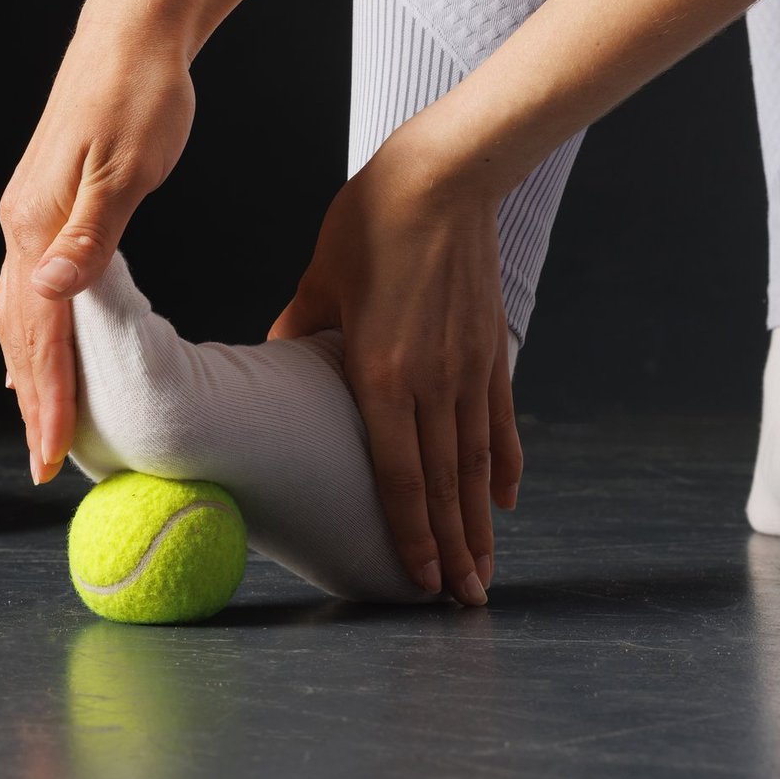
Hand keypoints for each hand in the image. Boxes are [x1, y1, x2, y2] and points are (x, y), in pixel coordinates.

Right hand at [0, 9, 194, 482]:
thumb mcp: (128, 168)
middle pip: (18, 335)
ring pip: (15, 314)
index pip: (41, 335)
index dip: (49, 401)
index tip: (53, 458)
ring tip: (38, 422)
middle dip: (33, 403)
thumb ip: (92, 237)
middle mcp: (21, 226)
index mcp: (38, 225)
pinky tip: (39, 347)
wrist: (130, 31)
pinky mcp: (41, 205)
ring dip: (26, 373)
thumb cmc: (143, 95)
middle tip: (47, 465)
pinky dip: (29, 332)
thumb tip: (49, 293)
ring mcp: (26, 215)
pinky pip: (24, 289)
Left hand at [269, 127, 520, 604]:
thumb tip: (271, 363)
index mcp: (381, 373)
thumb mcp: (316, 280)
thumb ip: (297, 330)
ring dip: (481, 524)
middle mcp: (433, 383)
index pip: (399, 474)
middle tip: (462, 603)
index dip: (411, 533)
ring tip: (485, 572)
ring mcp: (469, 369)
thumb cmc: (369, 222)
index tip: (419, 580)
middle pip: (446, 485)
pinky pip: (501, 420)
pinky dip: (506, 464)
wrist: (445, 175)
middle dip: (454, 550)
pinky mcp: (491, 349)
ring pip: (478, 464)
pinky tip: (507, 500)